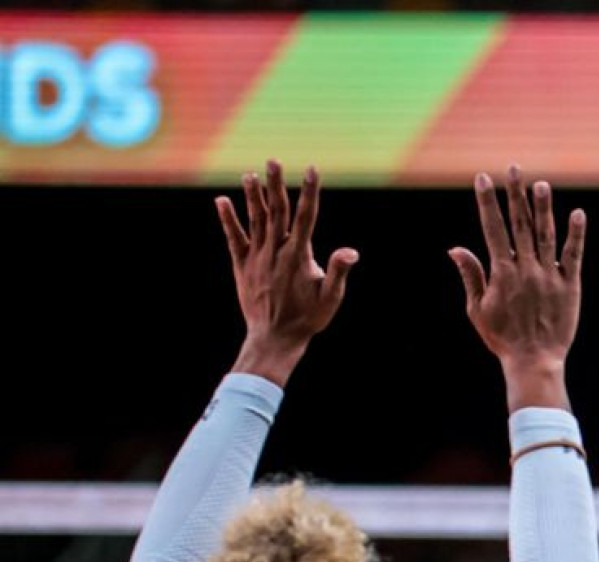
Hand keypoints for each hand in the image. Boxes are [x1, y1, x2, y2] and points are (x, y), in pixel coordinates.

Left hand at [216, 161, 356, 383]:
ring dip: (252, 196)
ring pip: (255, 220)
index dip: (309, 191)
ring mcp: (257, 257)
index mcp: (299, 256)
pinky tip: (222, 201)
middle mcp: (276, 251)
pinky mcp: (242, 266)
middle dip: (276, 184)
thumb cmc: (307, 319)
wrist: (274, 338)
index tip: (312, 169)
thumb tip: (350, 251)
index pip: (306, 216)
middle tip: (272, 160)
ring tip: (250, 174)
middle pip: (276, 210)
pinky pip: (233, 238)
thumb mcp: (331, 298)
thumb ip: (338, 271)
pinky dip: (228, 219)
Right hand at [449, 167, 585, 409]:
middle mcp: (526, 270)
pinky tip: (577, 213)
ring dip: (543, 208)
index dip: (487, 202)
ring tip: (540, 184)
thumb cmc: (503, 338)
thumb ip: (471, 276)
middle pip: (520, 225)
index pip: (492, 229)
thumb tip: (456, 248)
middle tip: (514, 168)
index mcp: (502, 273)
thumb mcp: (477, 310)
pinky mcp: (570, 286)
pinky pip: (574, 256)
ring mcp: (549, 276)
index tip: (482, 177)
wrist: (534, 360)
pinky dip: (576, 235)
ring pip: (546, 235)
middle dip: (515, 194)